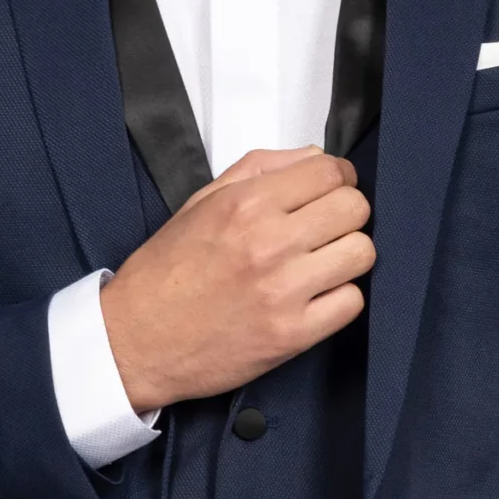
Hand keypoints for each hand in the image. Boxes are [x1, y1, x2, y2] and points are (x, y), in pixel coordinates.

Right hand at [100, 146, 374, 411]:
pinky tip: (316, 295)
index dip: (338, 177)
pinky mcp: (292, 334)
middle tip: (326, 227)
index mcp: (245, 205)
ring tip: (322, 262)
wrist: (136, 341)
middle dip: (346, 213)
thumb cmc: (164, 274)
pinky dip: (340, 297)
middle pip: (355, 208)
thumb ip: (260, 170)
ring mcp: (284, 291)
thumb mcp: (200, 203)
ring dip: (347, 255)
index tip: (331, 189)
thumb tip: (314, 157)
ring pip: (362, 253)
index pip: (330, 172)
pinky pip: (352, 302)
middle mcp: (269, 243)